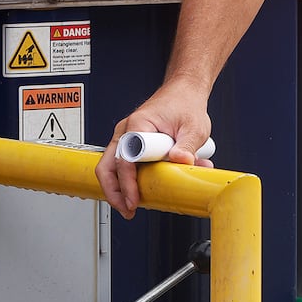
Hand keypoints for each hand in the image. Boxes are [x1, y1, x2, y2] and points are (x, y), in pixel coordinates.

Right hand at [95, 79, 213, 219]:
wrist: (184, 92)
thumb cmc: (185, 103)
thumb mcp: (194, 126)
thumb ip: (187, 146)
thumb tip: (180, 163)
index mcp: (138, 124)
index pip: (125, 159)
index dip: (128, 182)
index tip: (135, 198)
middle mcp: (126, 131)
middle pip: (108, 166)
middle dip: (114, 192)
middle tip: (128, 209)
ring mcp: (126, 137)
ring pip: (112, 167)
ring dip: (119, 188)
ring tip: (130, 206)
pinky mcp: (132, 144)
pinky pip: (124, 164)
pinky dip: (129, 179)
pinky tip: (141, 191)